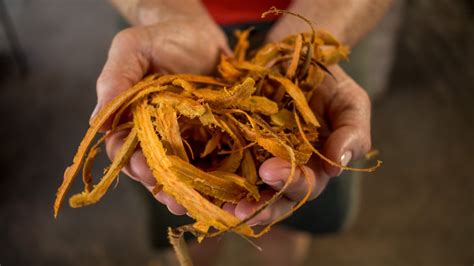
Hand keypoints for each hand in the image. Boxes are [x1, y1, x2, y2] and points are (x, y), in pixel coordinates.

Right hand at [95, 14, 229, 214]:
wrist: (201, 33)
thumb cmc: (162, 37)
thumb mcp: (132, 48)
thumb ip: (116, 79)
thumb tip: (98, 122)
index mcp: (132, 118)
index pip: (124, 148)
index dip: (131, 162)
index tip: (142, 170)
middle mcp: (157, 133)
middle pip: (154, 167)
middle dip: (162, 186)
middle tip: (174, 200)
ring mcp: (186, 137)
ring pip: (182, 171)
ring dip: (187, 190)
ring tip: (196, 202)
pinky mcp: (214, 136)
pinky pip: (212, 161)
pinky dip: (214, 177)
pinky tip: (221, 188)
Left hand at [225, 65, 371, 225]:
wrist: (295, 52)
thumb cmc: (328, 80)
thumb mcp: (350, 102)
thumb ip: (352, 133)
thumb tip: (339, 167)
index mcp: (313, 166)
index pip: (304, 186)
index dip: (289, 185)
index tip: (272, 172)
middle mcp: (283, 167)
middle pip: (271, 197)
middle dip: (257, 206)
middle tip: (239, 209)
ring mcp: (255, 155)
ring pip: (243, 187)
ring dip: (230, 200)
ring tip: (216, 206)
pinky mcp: (232, 140)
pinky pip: (219, 161)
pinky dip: (209, 172)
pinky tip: (197, 179)